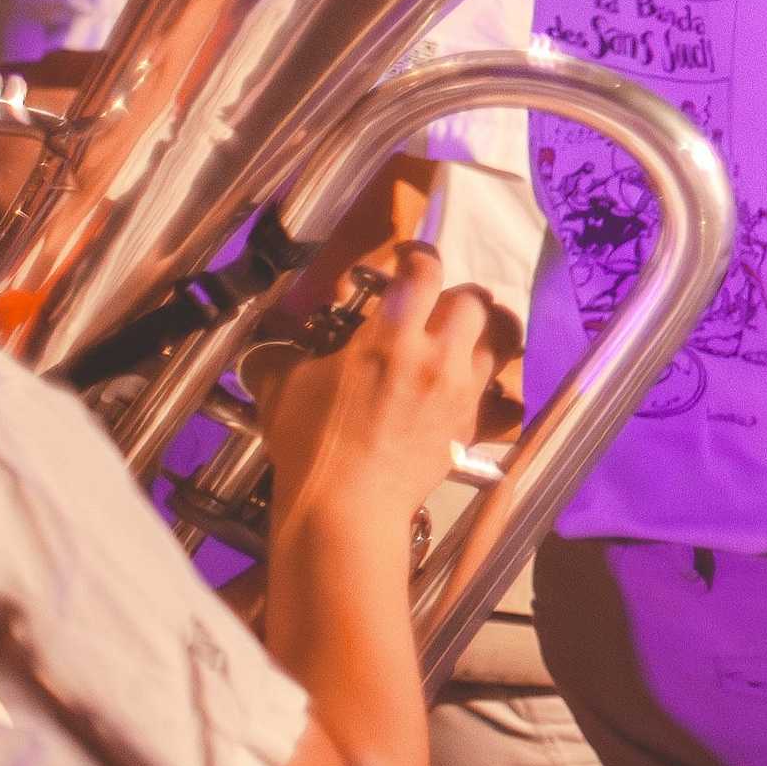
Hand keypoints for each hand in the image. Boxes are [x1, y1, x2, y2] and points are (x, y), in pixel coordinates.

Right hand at [255, 245, 491, 550]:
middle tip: (434, 306)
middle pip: (474, 302)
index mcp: (392, 338)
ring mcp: (459, 391)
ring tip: (458, 338)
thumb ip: (285, 360)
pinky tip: (458, 384)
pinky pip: (493, 388)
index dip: (419, 256)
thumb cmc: (312, 446)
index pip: (424, 273)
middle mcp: (437, 357)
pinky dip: (482, 377)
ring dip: (480, 333)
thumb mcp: (285, 390)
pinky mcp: (469, 425)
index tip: (408, 260)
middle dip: (456, 296)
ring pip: (496, 341)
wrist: (348, 509)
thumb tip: (269, 351)